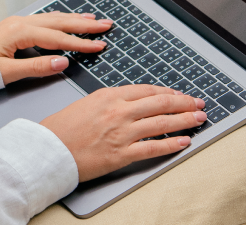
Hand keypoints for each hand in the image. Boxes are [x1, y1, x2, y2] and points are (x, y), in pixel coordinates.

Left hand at [0, 12, 113, 84]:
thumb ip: (37, 67)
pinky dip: (59, 19)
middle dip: (85, 24)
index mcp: (20, 32)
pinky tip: (64, 19)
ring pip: (52, 18)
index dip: (81, 43)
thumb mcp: (7, 72)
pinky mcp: (13, 27)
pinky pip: (43, 19)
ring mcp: (16, 23)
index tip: (100, 45)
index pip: (58, 38)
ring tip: (92, 19)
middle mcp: (20, 23)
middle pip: (59, 22)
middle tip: (106, 25)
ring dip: (74, 19)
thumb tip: (63, 62)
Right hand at [40, 84, 207, 180]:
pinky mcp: (121, 154)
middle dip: (184, 103)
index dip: (169, 92)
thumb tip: (134, 102)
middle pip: (161, 103)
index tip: (180, 94)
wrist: (45, 151)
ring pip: (162, 123)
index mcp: (109, 96)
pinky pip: (154, 148)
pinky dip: (173, 144)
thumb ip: (112, 101)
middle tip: (199, 103)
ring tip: (199, 119)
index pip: (148, 90)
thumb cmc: (61, 129)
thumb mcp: (87, 104)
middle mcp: (118, 112)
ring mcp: (122, 133)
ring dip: (185, 120)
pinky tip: (185, 141)